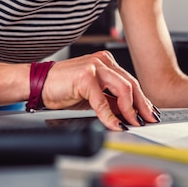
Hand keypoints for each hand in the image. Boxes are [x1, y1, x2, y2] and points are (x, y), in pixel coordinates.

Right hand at [40, 50, 158, 130]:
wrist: (38, 83)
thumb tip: (129, 114)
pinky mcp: (86, 77)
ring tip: (134, 123)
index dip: (142, 99)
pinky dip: (110, 116)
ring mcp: (94, 66)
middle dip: (142, 105)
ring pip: (123, 89)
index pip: (130, 81)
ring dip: (130, 110)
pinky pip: (103, 100)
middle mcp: (103, 61)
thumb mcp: (93, 96)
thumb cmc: (62, 88)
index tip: (149, 113)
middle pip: (131, 84)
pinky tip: (114, 125)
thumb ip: (111, 101)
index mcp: (106, 62)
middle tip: (148, 120)